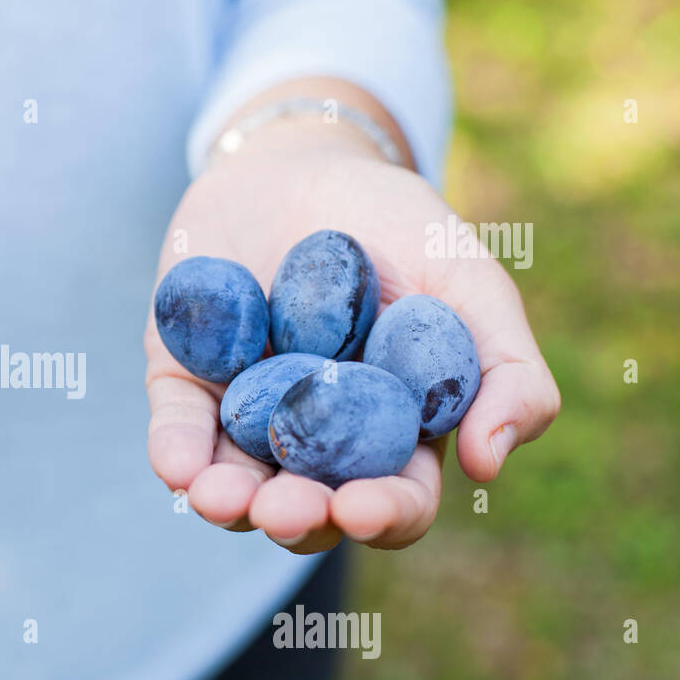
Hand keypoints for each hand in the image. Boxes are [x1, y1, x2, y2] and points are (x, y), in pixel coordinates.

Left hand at [145, 108, 558, 552]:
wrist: (302, 162)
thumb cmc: (397, 227)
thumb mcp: (468, 281)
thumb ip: (503, 366)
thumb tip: (489, 461)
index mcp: (393, 433)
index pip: (396, 498)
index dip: (384, 515)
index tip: (362, 508)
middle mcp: (317, 441)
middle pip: (308, 507)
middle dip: (296, 518)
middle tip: (284, 510)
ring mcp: (248, 414)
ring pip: (235, 482)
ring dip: (226, 501)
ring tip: (216, 497)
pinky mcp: (184, 379)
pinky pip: (177, 426)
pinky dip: (176, 449)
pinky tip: (178, 466)